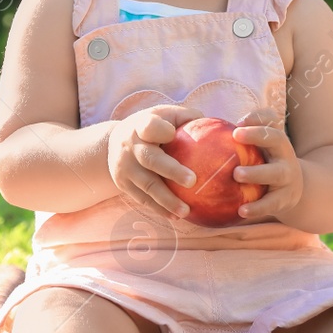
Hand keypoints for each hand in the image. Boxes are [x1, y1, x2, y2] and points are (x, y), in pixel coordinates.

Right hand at [105, 104, 202, 219]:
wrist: (112, 142)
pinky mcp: (122, 184)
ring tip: (186, 211)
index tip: (173, 134)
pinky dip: (159, 209)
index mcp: (141, 125)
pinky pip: (142, 199)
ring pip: (147, 185)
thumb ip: (188, 118)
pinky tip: (175, 216)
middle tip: (193, 181)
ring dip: (167, 200)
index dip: (160, 130)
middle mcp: (130, 146)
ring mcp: (124, 167)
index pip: (149, 126)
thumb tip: (220, 127)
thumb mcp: (165, 115)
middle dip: (171, 170)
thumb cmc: (152, 127)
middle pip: (150, 159)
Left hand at [231, 107, 303, 222]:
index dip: (256, 119)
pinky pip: (270, 204)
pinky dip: (257, 208)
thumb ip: (238, 138)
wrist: (292, 190)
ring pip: (275, 173)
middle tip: (236, 136)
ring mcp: (288, 177)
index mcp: (277, 140)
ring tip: (237, 175)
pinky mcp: (285, 199)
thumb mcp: (259, 149)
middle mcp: (285, 154)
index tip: (236, 123)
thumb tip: (204, 128)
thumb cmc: (264, 163)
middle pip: (277, 139)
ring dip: (256, 172)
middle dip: (258, 135)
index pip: (270, 121)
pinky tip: (241, 211)